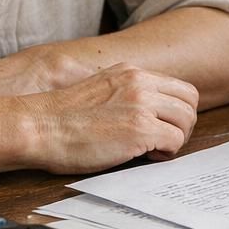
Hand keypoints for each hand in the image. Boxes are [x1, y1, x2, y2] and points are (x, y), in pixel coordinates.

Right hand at [19, 64, 198, 172]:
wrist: (39, 127)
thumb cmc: (61, 119)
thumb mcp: (100, 92)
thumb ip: (126, 95)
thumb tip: (148, 114)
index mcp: (130, 72)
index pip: (177, 87)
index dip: (175, 110)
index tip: (162, 126)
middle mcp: (140, 83)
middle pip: (190, 100)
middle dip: (182, 124)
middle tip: (164, 141)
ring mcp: (142, 104)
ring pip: (187, 119)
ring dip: (176, 138)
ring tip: (154, 150)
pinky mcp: (140, 128)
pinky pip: (175, 141)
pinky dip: (167, 153)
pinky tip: (147, 156)